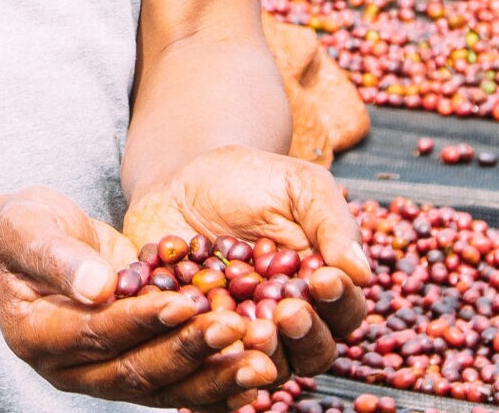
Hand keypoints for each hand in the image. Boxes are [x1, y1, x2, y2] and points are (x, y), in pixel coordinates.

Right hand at [0, 187, 281, 405]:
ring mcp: (102, 376)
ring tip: (260, 363)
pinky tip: (256, 377)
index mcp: (39, 337)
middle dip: (190, 352)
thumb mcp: (28, 229)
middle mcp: (71, 370)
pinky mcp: (130, 370)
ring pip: (163, 387)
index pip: (98, 334)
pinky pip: (176, 385)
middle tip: (237, 332)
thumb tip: (98, 287)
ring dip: (214, 377)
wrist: (27, 244)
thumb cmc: (22, 230)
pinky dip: (216, 385)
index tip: (185, 302)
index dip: (142, 321)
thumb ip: (58, 257)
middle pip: (136, 370)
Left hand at [126, 147, 370, 386]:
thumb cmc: (250, 181)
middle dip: (303, 334)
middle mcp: (290, 324)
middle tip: (288, 311)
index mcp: (322, 290)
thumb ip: (331, 222)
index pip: (345, 311)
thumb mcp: (297, 184)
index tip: (325, 279)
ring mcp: (247, 335)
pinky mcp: (204, 338)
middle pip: (312, 351)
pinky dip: (212, 347)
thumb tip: (361, 271)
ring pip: (265, 364)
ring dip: (263, 351)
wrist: (184, 182)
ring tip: (252, 327)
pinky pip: (212, 356)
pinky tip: (204, 326)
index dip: (339, 300)